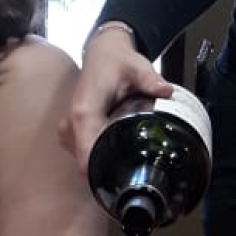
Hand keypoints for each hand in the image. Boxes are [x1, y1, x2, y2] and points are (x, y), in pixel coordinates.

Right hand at [59, 27, 171, 169]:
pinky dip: (101, 153)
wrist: (102, 53)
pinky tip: (118, 146)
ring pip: (85, 161)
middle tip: (138, 169)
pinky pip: (85, 153)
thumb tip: (165, 91)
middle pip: (87, 164)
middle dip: (110, 170)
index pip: (86, 155)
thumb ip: (150, 80)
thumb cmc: (116, 61)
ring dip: (105, 162)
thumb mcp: (137, 67)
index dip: (102, 173)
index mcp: (84, 112)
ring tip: (130, 154)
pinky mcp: (72, 132)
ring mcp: (69, 130)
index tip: (124, 183)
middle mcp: (71, 124)